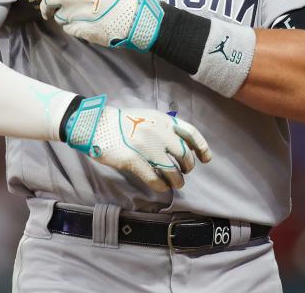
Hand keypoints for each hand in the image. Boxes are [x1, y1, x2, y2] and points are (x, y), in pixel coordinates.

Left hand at [38, 0, 163, 50]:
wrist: (136, 16)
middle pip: (48, 1)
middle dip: (47, 5)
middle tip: (50, 9)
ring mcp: (74, 15)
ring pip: (58, 16)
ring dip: (63, 15)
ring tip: (80, 14)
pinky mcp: (79, 30)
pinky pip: (67, 28)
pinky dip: (72, 26)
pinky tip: (86, 23)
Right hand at [64, 95, 212, 190]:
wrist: (97, 123)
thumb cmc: (123, 122)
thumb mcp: (149, 116)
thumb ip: (165, 127)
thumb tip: (181, 144)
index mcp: (163, 120)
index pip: (191, 133)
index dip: (202, 148)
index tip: (206, 159)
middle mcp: (159, 132)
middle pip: (184, 155)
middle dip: (188, 166)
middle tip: (184, 172)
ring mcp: (147, 147)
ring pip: (172, 170)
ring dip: (177, 180)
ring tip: (176, 183)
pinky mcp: (133, 161)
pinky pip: (154, 179)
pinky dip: (161, 186)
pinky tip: (162, 187)